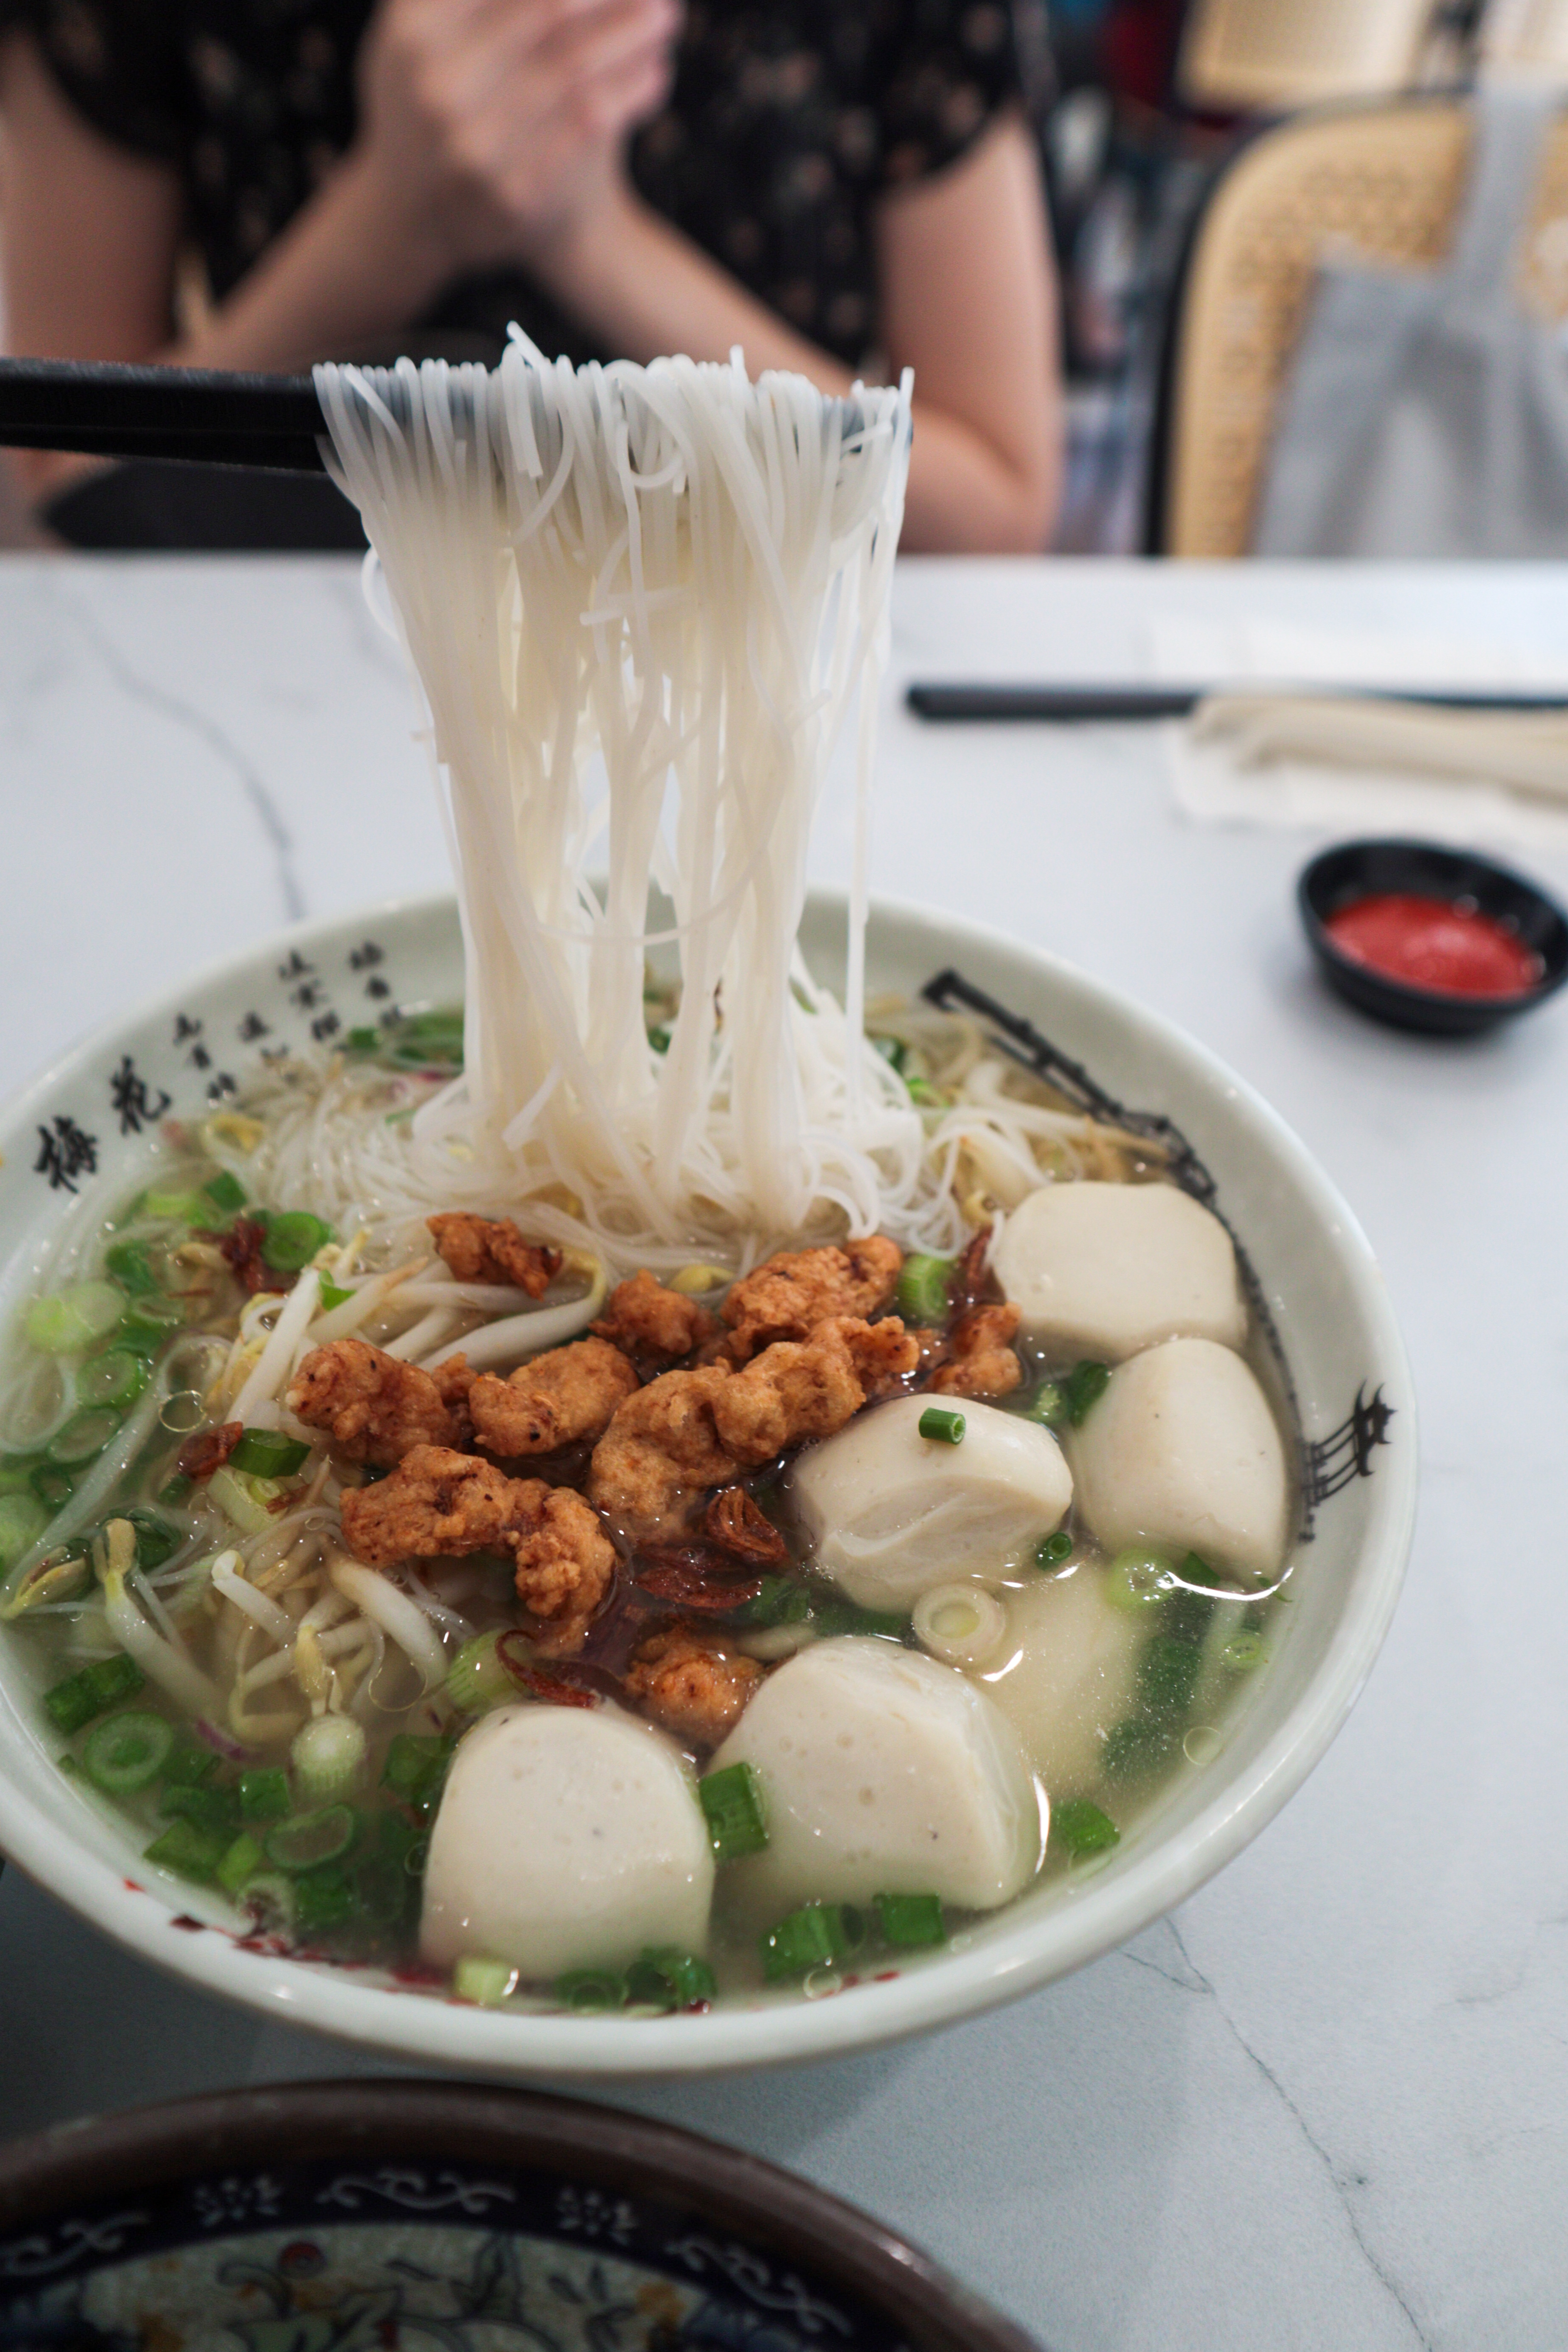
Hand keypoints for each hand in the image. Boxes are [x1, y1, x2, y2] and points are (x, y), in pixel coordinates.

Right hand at [353, 0, 680, 282]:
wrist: (413, 210)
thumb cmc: (436, 91)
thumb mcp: (423, 25)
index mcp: (415, 27)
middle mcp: (438, 85)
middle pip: (548, 10)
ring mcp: (472, 146)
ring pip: (575, 70)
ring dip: (631, 36)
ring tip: (668, 15)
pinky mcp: (512, 192)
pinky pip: (587, 129)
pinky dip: (630, 94)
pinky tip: (657, 72)